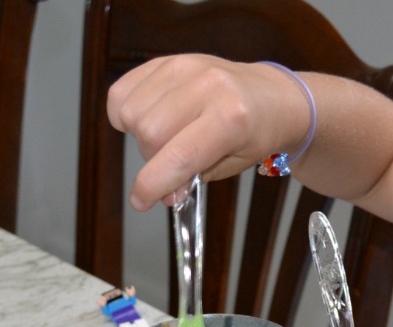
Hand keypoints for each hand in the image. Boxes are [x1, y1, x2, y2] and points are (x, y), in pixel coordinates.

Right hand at [106, 55, 308, 210]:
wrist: (271, 95)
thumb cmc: (256, 132)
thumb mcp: (234, 164)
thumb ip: (195, 177)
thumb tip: (163, 193)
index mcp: (232, 117)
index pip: (180, 156)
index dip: (153, 184)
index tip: (140, 201)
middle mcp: (207, 86)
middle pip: (149, 134)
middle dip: (153, 160)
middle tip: (172, 163)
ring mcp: (184, 67)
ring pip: (131, 113)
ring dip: (139, 136)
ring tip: (166, 138)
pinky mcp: (166, 60)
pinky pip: (121, 92)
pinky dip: (126, 113)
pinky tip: (151, 118)